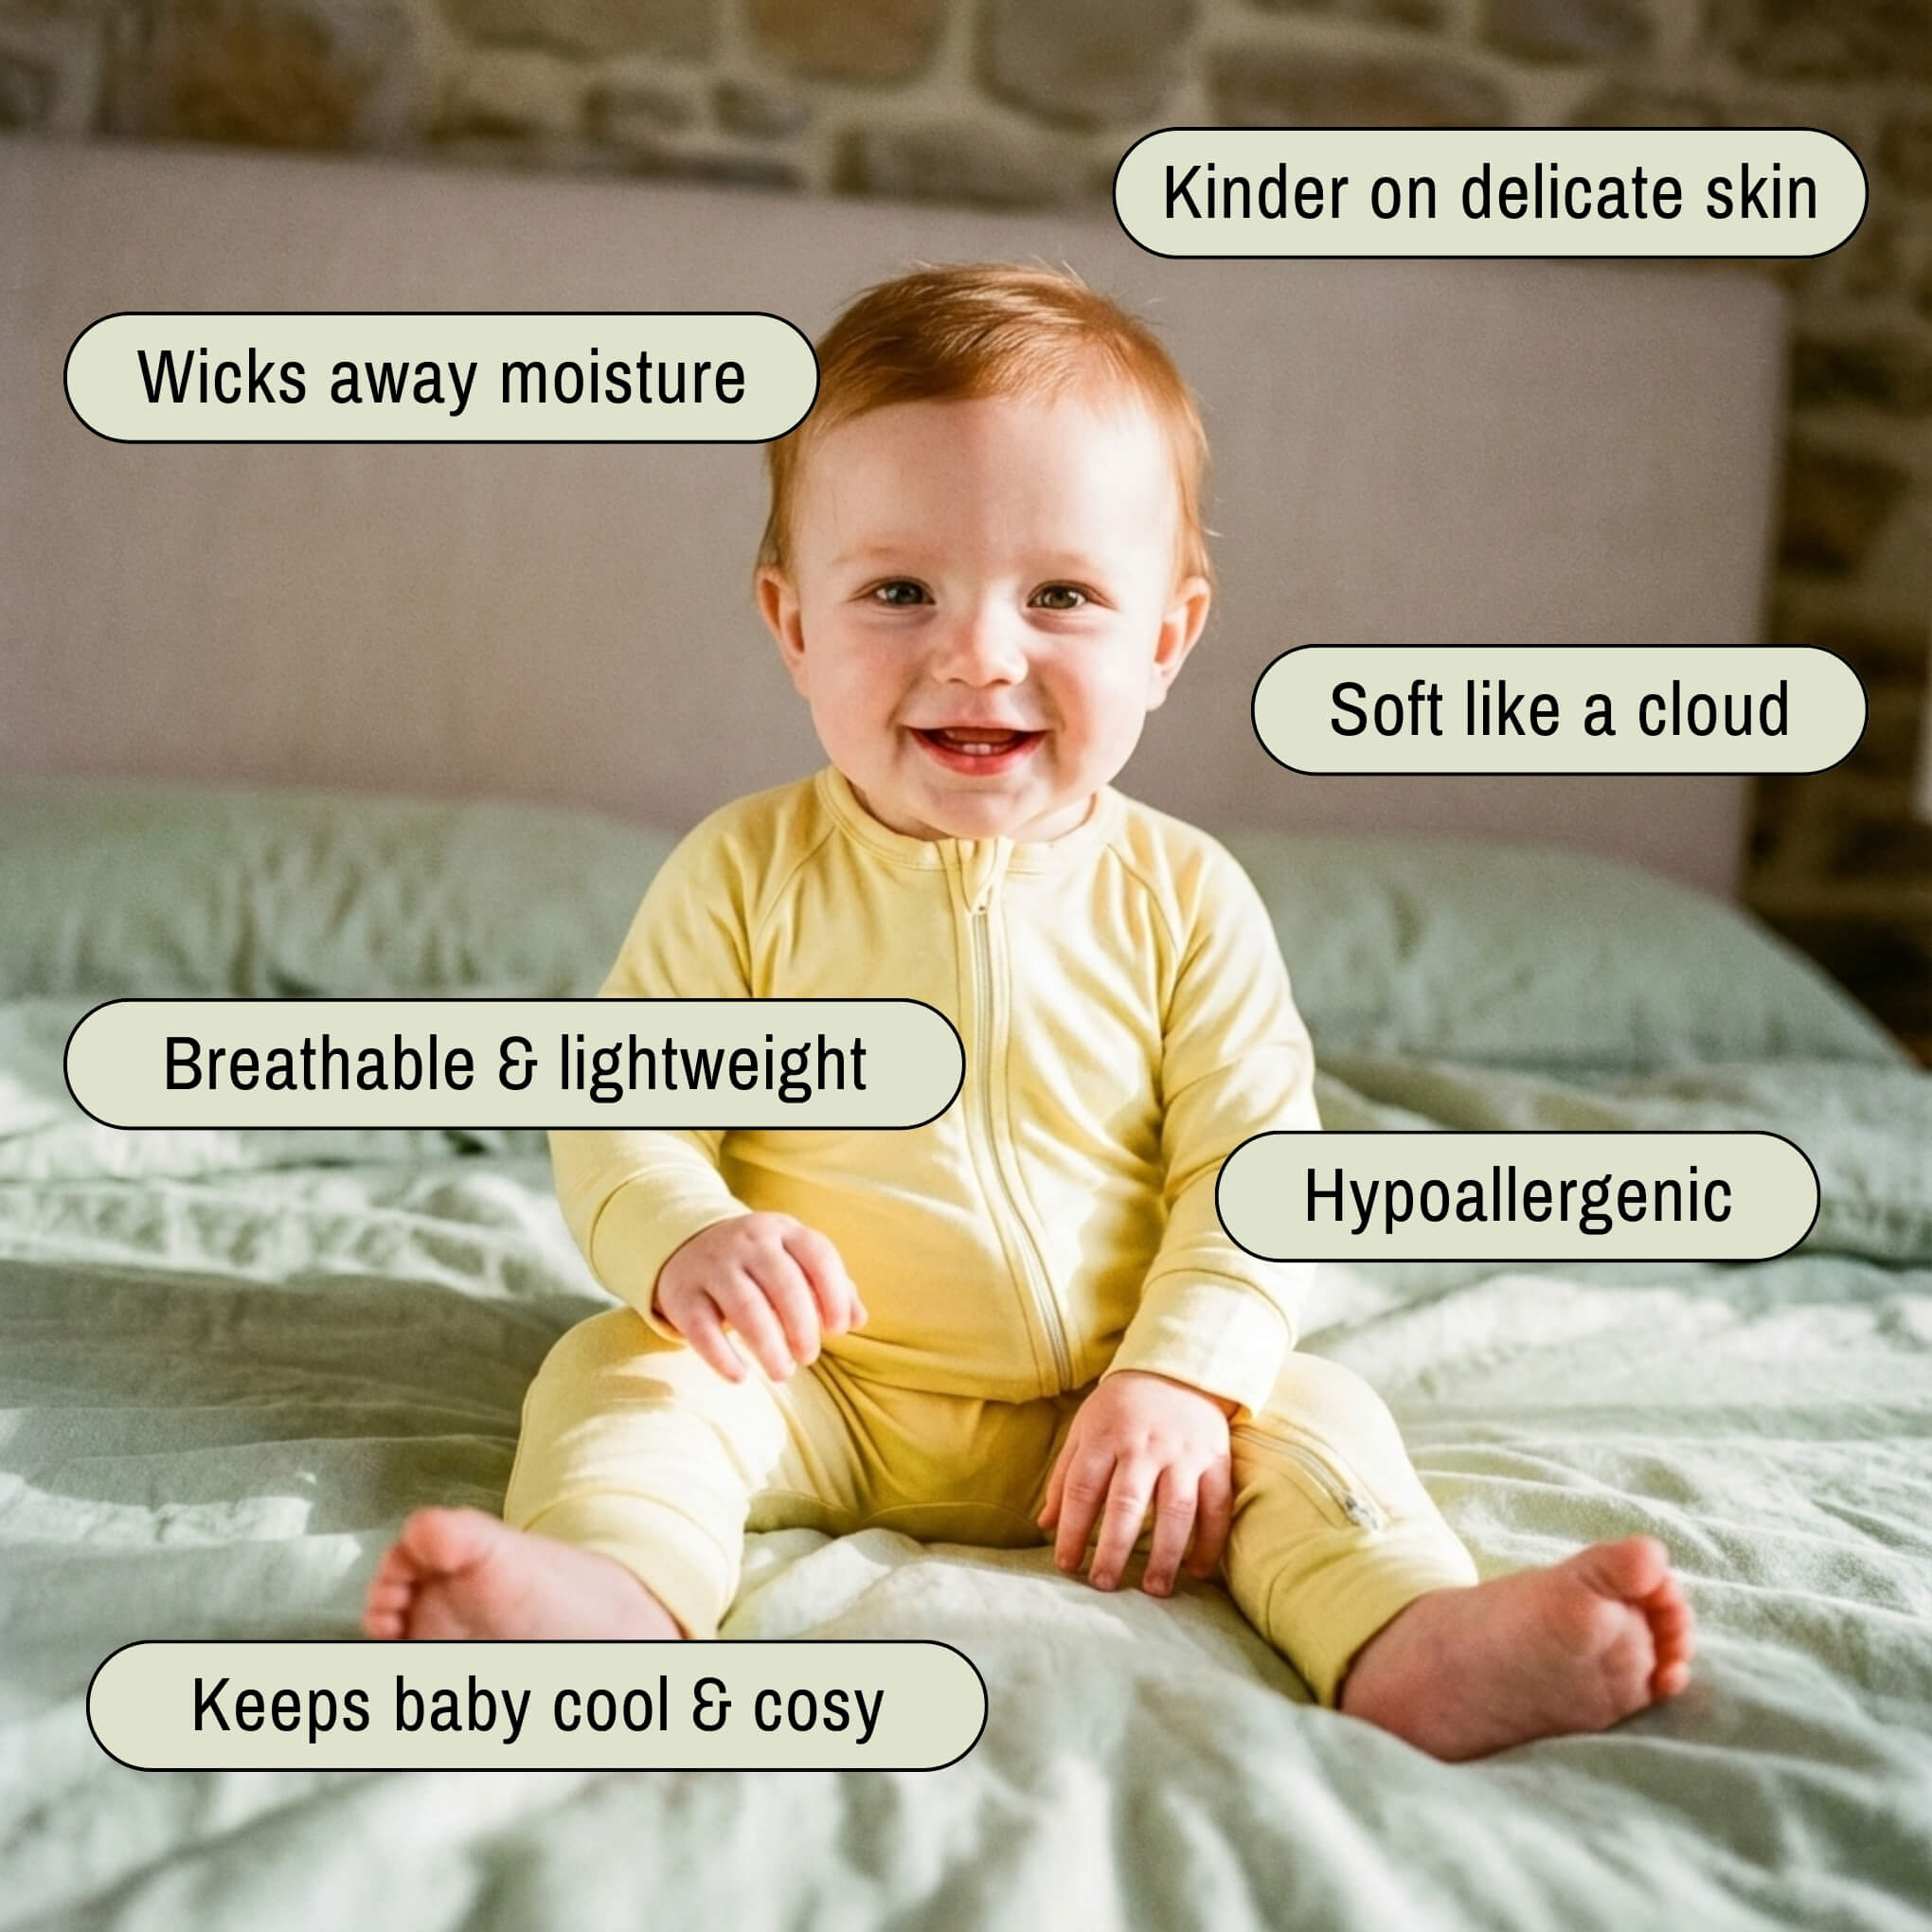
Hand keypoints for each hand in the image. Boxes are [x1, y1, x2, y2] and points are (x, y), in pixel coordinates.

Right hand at [652, 1213, 866, 1383]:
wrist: (685, 1244)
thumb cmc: (757, 1263)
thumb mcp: (794, 1261)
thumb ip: (831, 1287)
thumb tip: (858, 1320)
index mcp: (782, 1231)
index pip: (818, 1255)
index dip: (834, 1294)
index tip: (838, 1330)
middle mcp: (748, 1242)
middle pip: (783, 1284)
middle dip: (802, 1327)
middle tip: (809, 1357)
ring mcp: (712, 1266)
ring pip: (745, 1307)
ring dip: (768, 1346)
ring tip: (782, 1372)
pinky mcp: (682, 1295)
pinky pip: (702, 1329)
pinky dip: (722, 1357)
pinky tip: (739, 1376)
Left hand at [1038, 1371, 1235, 1596]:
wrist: (1176, 1370)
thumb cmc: (1121, 1408)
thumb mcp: (1084, 1430)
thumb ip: (1065, 1477)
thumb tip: (1045, 1525)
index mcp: (1105, 1437)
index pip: (1083, 1489)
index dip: (1073, 1530)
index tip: (1067, 1565)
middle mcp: (1144, 1446)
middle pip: (1128, 1503)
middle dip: (1114, 1549)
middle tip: (1104, 1585)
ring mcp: (1183, 1453)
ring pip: (1176, 1509)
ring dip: (1165, 1553)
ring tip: (1155, 1589)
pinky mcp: (1216, 1459)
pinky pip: (1217, 1505)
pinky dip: (1210, 1541)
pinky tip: (1198, 1570)